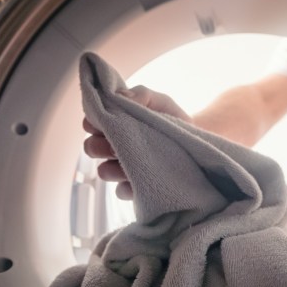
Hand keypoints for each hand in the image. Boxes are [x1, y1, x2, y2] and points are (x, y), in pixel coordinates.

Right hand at [82, 85, 190, 199]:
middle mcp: (114, 146)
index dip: (94, 122)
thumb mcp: (159, 101)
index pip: (90, 123)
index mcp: (115, 124)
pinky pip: (121, 191)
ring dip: (114, 167)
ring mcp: (122, 169)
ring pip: (103, 171)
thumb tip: (119, 97)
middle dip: (101, 145)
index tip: (106, 121)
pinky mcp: (134, 189)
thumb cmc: (173, 119)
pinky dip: (129, 186)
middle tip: (119, 143)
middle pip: (91, 148)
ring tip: (136, 160)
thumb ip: (140, 95)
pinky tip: (145, 178)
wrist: (196, 142)